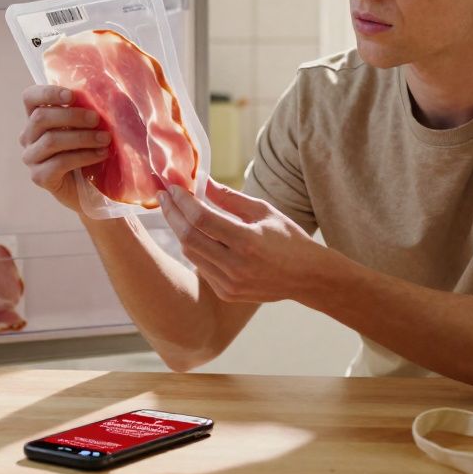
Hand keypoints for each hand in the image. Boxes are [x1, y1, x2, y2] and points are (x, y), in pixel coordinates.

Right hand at [18, 84, 108, 211]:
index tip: (72, 96)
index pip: (30, 97)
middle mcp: (28, 137)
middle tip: (97, 119)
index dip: (48, 93)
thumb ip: (90, 111)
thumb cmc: (88, 150)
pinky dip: (83, 156)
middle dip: (72, 116)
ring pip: (51, 140)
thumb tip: (113, 96)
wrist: (89, 189)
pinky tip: (100, 154)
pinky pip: (60, 162)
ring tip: (105, 139)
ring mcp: (31, 158)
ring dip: (82, 137)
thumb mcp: (88, 127)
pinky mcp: (39, 177)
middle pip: (41, 118)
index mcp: (36, 118)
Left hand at [157, 179, 335, 302]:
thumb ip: (230, 197)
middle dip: (172, 214)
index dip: (183, 201)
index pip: (202, 218)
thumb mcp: (263, 211)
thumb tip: (203, 180)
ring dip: (180, 231)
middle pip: (188, 237)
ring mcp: (230, 283)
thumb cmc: (288, 239)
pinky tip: (196, 235)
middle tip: (165, 197)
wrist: (307, 277)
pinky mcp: (227, 293)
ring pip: (190, 253)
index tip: (173, 187)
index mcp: (247, 241)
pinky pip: (201, 267)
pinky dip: (195, 248)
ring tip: (178, 212)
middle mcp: (236, 266)